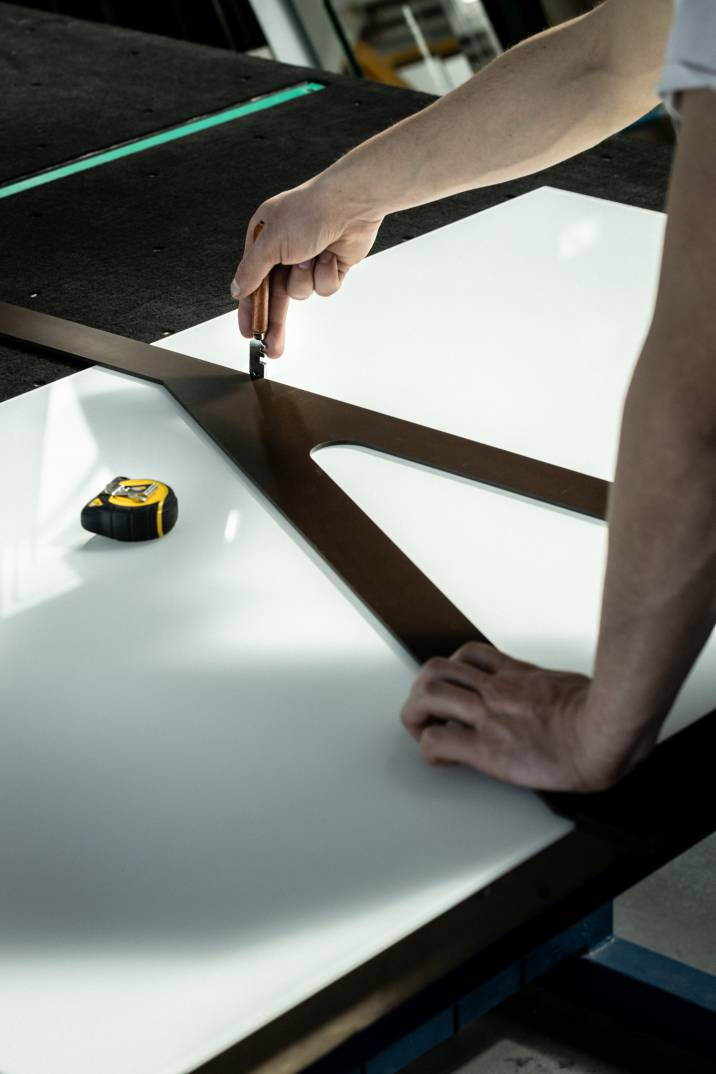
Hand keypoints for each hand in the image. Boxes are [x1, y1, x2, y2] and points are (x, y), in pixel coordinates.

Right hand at [231, 174, 382, 357]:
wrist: (351, 205)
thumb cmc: (309, 212)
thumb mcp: (270, 243)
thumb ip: (251, 272)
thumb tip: (237, 289)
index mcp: (265, 240)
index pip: (251, 282)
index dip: (249, 308)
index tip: (249, 331)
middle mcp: (285, 250)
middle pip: (276, 295)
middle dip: (275, 320)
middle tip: (272, 345)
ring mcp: (309, 259)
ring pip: (302, 292)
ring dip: (306, 279)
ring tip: (311, 258)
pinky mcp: (330, 266)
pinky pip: (324, 288)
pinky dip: (326, 275)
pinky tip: (329, 256)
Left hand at [400, 643, 652, 791]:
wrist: (606, 734)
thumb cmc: (602, 715)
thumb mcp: (572, 685)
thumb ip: (553, 688)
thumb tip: (560, 698)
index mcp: (517, 675)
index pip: (470, 656)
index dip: (452, 671)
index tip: (454, 691)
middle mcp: (496, 690)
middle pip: (436, 670)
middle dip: (421, 689)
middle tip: (426, 711)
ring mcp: (489, 715)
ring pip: (428, 696)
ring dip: (415, 714)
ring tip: (422, 730)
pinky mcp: (487, 747)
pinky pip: (438, 740)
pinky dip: (429, 749)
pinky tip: (439, 758)